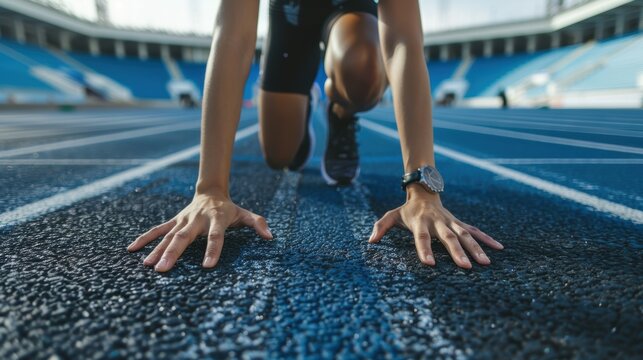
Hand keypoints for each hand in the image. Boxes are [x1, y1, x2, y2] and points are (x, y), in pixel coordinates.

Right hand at [127, 193, 271, 271]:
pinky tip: (132, 250)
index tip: (207, 267)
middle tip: (163, 270)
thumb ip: (258, 224)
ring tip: (147, 266)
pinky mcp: (174, 221)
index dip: (212, 250)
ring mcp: (183, 220)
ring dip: (157, 250)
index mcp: (216, 219)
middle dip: (173, 254)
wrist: (211, 191)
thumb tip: (270, 236)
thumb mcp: (245, 214)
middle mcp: (197, 219)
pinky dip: (145, 239)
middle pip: (185, 238)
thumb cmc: (230, 209)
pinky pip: (157, 230)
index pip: (215, 236)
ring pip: (168, 235)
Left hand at [368, 185, 502, 268]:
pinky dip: (487, 239)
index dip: (424, 250)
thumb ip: (381, 227)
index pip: (422, 237)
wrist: (425, 191)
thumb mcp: (391, 216)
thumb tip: (370, 241)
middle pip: (448, 238)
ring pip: (465, 235)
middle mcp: (438, 222)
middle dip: (457, 252)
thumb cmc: (407, 210)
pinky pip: (475, 231)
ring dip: (476, 248)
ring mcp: (451, 222)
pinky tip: (499, 249)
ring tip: (486, 263)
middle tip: (466, 267)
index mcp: (421, 222)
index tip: (429, 264)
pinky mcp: (460, 223)